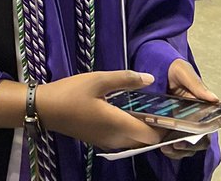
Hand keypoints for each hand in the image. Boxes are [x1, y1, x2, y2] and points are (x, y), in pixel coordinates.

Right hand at [36, 70, 163, 151]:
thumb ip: (125, 79)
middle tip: (165, 108)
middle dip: (157, 129)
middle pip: (145, 141)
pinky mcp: (100, 140)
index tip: (173, 114)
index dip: (164, 128)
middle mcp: (116, 139)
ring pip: (134, 141)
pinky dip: (133, 130)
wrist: (46, 109)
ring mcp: (107, 142)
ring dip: (145, 129)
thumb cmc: (72, 93)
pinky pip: (124, 139)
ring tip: (152, 109)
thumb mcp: (99, 79)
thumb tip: (150, 79)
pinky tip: (132, 112)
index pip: (151, 136)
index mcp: (118, 125)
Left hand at [161, 58, 217, 160]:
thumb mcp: (183, 71)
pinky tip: (162, 146)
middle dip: (188, 147)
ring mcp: (181, 125)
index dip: (202, 137)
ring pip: (185, 146)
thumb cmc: (174, 69)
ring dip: (178, 151)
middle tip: (176, 144)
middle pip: (197, 141)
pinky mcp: (168, 129)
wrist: (157, 67)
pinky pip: (172, 145)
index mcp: (201, 108)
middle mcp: (193, 119)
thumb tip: (215, 99)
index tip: (192, 139)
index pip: (207, 128)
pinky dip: (169, 150)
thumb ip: (197, 85)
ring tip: (166, 148)